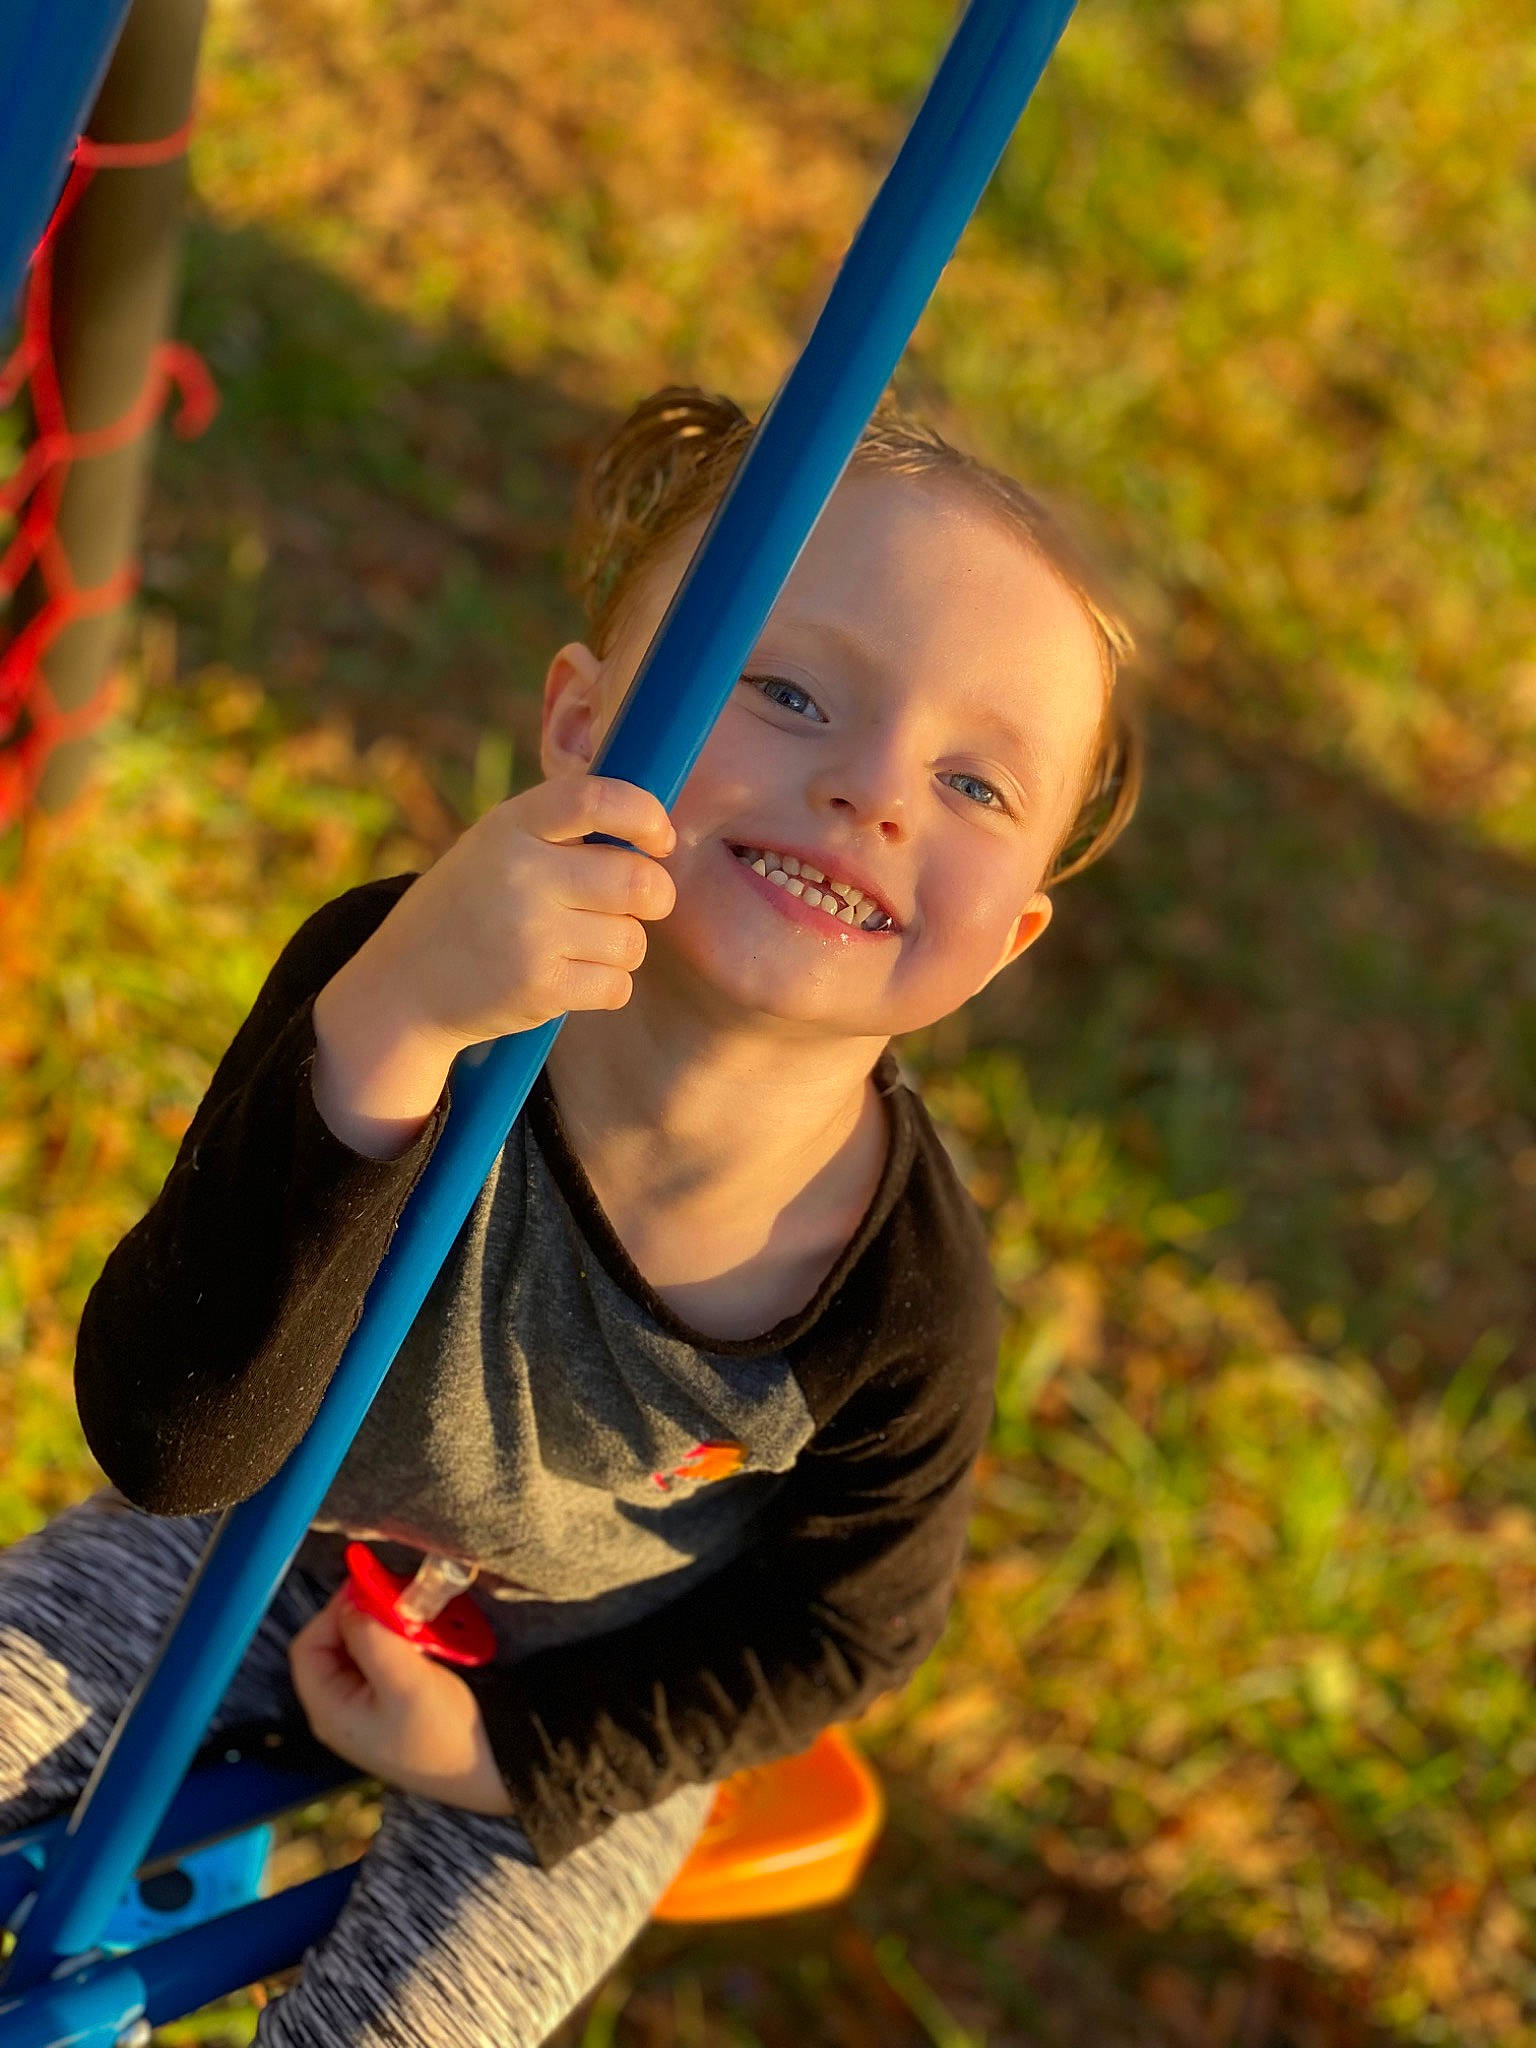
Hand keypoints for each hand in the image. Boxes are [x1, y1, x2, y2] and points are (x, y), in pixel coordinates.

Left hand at [288, 1588, 512, 1814]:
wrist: (491, 1769)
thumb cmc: (444, 1731)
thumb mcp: (405, 1681)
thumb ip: (371, 1637)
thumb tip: (352, 1603)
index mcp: (330, 1710)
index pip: (308, 1647)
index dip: (334, 1611)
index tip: (370, 1587)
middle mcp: (341, 1710)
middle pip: (333, 1645)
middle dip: (363, 1615)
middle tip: (397, 1595)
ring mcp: (368, 1708)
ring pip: (361, 1649)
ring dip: (385, 1625)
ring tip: (415, 1614)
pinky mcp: (393, 1704)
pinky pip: (384, 1660)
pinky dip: (401, 1641)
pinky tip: (425, 1635)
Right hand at [352, 773, 676, 1053]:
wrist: (404, 985)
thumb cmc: (470, 907)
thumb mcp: (495, 846)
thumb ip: (559, 832)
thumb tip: (652, 826)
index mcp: (511, 826)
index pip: (595, 799)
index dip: (645, 814)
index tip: (659, 839)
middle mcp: (520, 874)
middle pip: (637, 881)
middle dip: (654, 895)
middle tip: (640, 904)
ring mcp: (530, 933)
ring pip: (632, 939)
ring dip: (623, 946)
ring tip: (584, 945)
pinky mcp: (539, 987)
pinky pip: (617, 985)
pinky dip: (608, 986)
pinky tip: (573, 978)